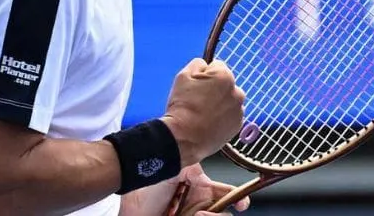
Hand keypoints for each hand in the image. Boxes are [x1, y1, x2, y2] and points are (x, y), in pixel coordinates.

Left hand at [121, 164, 249, 215]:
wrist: (130, 207)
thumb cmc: (145, 188)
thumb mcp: (173, 170)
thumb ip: (193, 166)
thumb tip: (209, 162)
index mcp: (201, 189)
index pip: (226, 193)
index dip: (239, 198)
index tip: (243, 203)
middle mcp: (200, 207)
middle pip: (224, 212)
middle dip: (222, 215)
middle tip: (204, 213)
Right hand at [161, 59, 244, 166]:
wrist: (183, 138)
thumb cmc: (183, 106)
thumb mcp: (183, 76)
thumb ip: (197, 64)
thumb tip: (205, 64)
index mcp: (225, 76)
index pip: (216, 66)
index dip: (203, 74)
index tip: (195, 86)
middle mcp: (237, 92)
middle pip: (224, 84)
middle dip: (214, 89)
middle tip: (198, 101)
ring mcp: (238, 110)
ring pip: (228, 100)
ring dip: (219, 103)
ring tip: (202, 114)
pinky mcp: (237, 125)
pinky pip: (230, 115)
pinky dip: (222, 117)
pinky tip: (208, 123)